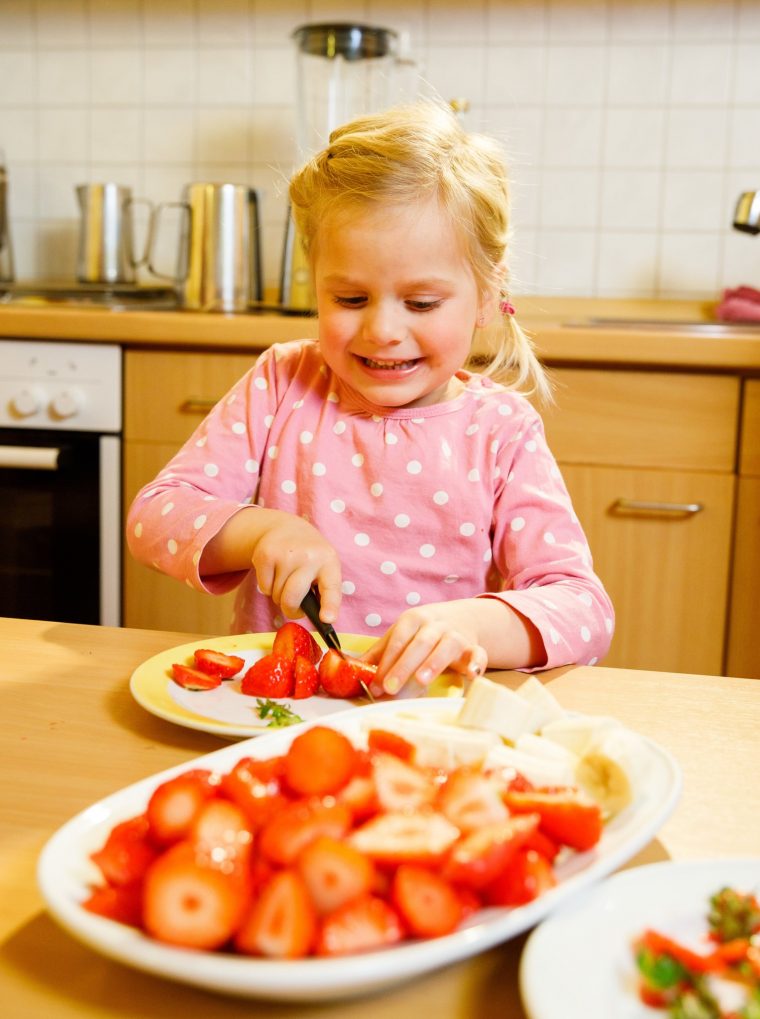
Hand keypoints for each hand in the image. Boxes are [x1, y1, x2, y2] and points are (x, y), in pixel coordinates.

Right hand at [250, 510, 341, 621]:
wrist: (286, 527)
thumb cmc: (309, 556)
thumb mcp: (324, 566)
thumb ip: (323, 590)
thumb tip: (319, 618)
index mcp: (329, 561)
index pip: (331, 587)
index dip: (330, 606)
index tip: (327, 619)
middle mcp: (309, 556)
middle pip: (292, 598)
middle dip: (290, 610)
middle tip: (293, 607)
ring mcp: (286, 554)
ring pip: (276, 595)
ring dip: (279, 595)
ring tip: (285, 579)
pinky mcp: (265, 554)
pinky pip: (264, 588)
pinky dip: (267, 586)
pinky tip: (274, 571)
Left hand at [362, 600, 489, 695]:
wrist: (462, 618)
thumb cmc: (423, 632)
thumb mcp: (401, 635)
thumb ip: (379, 652)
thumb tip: (350, 668)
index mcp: (413, 619)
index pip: (397, 641)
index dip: (386, 663)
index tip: (376, 685)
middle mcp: (435, 625)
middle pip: (419, 644)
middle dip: (404, 666)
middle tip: (391, 688)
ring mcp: (456, 635)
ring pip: (446, 647)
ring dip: (434, 663)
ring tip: (422, 680)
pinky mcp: (474, 647)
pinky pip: (478, 654)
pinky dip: (476, 664)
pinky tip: (472, 675)